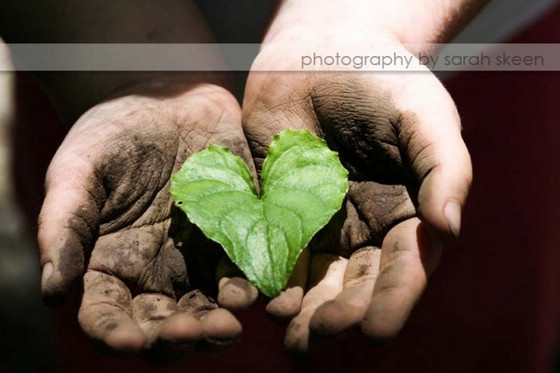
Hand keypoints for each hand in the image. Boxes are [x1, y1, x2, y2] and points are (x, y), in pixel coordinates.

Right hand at [38, 82, 258, 361]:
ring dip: (218, 326)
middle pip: (163, 325)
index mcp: (110, 266)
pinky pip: (248, 273)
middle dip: (174, 338)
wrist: (169, 100)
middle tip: (186, 332)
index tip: (128, 341)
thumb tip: (52, 292)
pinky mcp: (238, 239)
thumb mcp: (78, 171)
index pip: (107, 316)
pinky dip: (254, 288)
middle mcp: (156, 274)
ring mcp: (200, 260)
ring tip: (227, 322)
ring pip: (210, 311)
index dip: (114, 334)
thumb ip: (63, 226)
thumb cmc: (114, 135)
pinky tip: (256, 292)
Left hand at [242, 30, 471, 351]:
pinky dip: (266, 274)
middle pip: (355, 283)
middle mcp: (363, 228)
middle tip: (324, 335)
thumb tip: (450, 227)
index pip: (404, 267)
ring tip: (293, 335)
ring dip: (302, 308)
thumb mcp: (426, 116)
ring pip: (312, 276)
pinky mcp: (277, 209)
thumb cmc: (385, 81)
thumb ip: (445, 169)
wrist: (322, 54)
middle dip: (342, 312)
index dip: (393, 300)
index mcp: (406, 215)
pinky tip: (260, 297)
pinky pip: (270, 247)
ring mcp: (319, 222)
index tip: (378, 330)